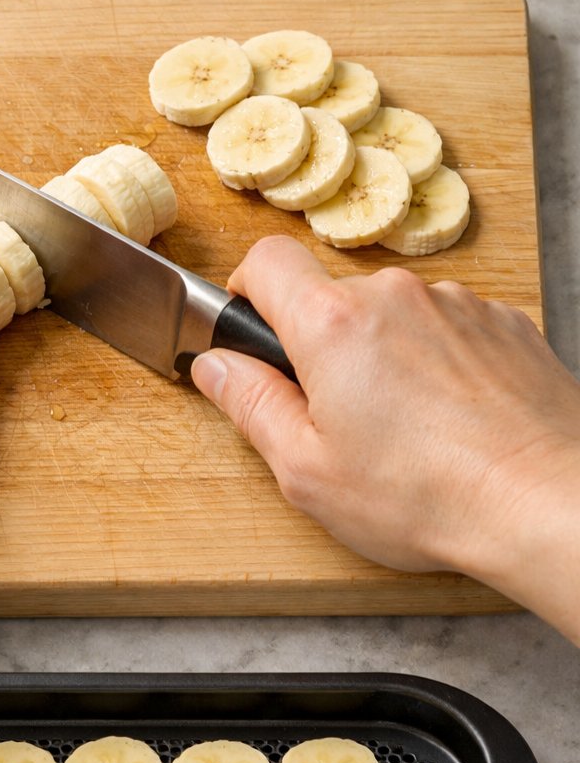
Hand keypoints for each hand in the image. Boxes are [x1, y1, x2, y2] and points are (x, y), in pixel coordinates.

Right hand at [190, 237, 579, 623]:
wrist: (547, 502)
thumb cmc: (428, 497)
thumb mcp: (306, 470)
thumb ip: (250, 405)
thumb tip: (216, 366)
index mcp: (333, 324)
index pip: (266, 260)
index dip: (248, 290)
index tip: (255, 330)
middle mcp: (396, 295)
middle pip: (334, 297)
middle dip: (325, 348)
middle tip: (337, 420)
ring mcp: (458, 304)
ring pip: (395, 316)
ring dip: (387, 358)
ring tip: (408, 433)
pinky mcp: (505, 323)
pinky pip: (450, 331)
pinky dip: (441, 365)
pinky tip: (453, 424)